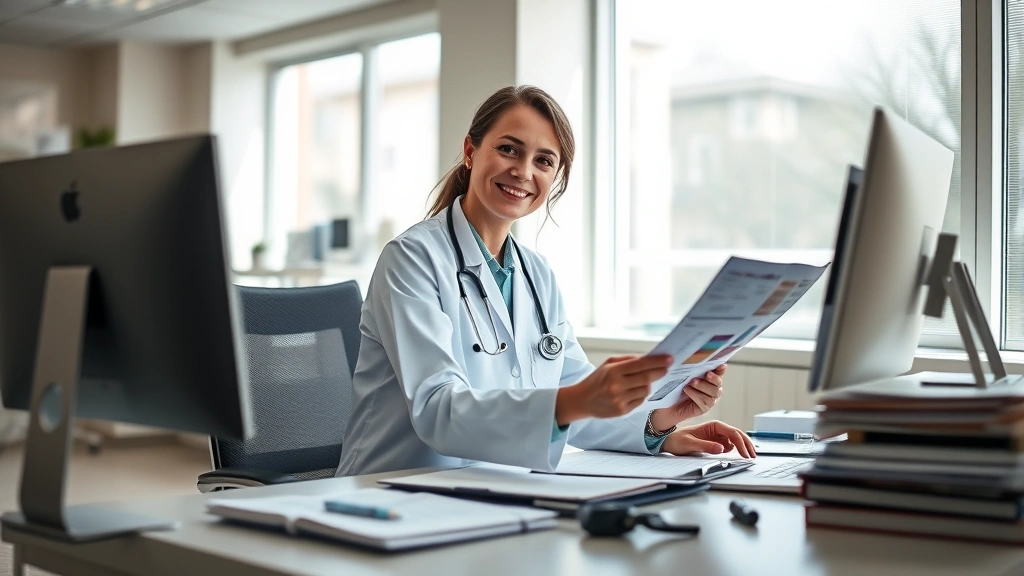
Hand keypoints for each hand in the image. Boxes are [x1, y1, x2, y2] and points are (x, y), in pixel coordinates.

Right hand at [555, 355, 672, 424]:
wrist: (582, 400)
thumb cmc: (597, 380)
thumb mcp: (608, 364)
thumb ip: (628, 360)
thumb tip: (649, 358)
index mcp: (613, 371)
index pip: (641, 364)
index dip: (657, 361)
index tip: (669, 359)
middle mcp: (616, 386)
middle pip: (647, 378)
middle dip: (659, 372)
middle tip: (667, 368)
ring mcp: (620, 400)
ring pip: (645, 390)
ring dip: (648, 385)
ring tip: (641, 381)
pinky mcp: (622, 411)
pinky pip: (640, 401)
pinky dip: (640, 395)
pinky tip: (633, 392)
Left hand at [648, 364, 725, 430]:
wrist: (665, 404)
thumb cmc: (674, 386)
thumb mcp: (682, 374)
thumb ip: (691, 367)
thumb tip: (696, 356)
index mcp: (709, 377)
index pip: (719, 372)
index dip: (721, 369)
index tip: (720, 365)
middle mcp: (712, 388)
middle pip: (719, 383)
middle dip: (714, 378)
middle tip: (707, 374)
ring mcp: (709, 399)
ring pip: (714, 393)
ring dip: (703, 386)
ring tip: (691, 382)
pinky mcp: (704, 408)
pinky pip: (705, 402)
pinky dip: (696, 395)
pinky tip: (687, 390)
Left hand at [660, 420, 755, 457]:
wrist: (668, 442)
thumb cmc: (677, 440)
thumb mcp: (689, 444)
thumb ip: (705, 446)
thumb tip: (722, 448)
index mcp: (712, 425)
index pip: (731, 432)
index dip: (740, 442)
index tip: (745, 453)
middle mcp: (717, 429)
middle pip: (736, 435)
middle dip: (746, 444)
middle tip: (753, 456)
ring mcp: (717, 436)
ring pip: (735, 440)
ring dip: (743, 447)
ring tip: (749, 457)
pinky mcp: (715, 443)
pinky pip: (729, 446)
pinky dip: (736, 450)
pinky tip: (740, 456)